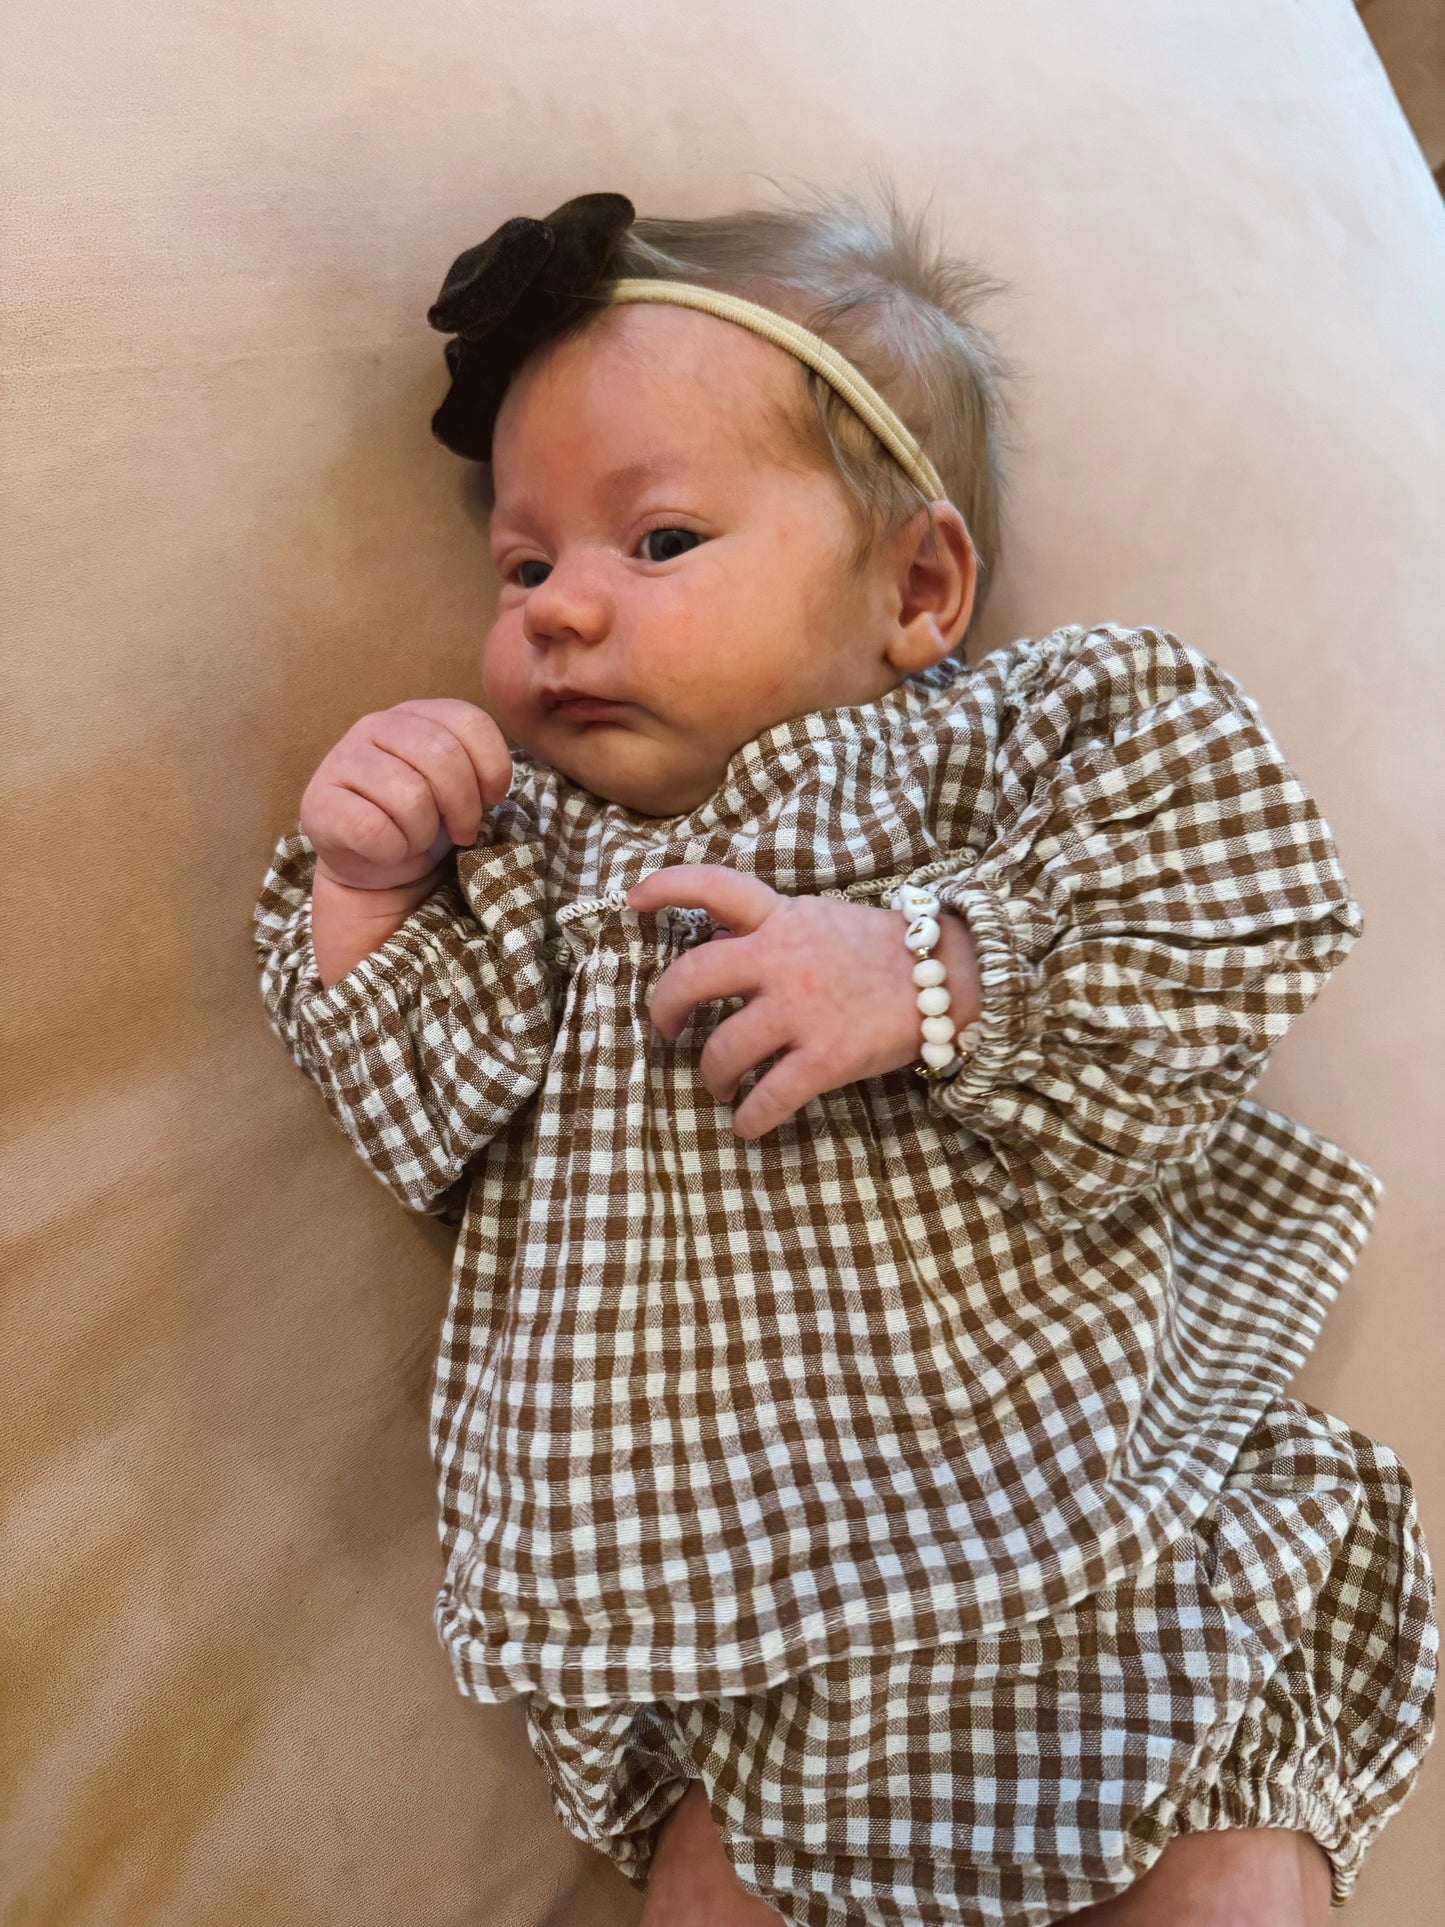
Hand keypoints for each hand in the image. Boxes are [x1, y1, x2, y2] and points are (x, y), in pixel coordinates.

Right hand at [300, 699, 512, 890]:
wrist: (374, 866)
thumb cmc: (421, 821)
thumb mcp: (457, 787)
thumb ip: (473, 767)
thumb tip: (492, 786)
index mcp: (415, 714)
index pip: (470, 721)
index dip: (492, 766)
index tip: (491, 798)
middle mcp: (375, 725)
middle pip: (443, 757)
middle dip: (464, 807)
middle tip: (461, 832)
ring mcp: (342, 760)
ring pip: (410, 796)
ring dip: (425, 833)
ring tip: (417, 839)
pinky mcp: (319, 802)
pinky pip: (374, 830)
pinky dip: (394, 851)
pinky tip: (389, 850)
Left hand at [626, 865, 980, 1139]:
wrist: (949, 976)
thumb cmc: (881, 951)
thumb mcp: (819, 921)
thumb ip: (769, 931)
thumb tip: (716, 946)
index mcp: (780, 918)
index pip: (713, 887)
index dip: (666, 887)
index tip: (633, 900)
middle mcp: (781, 959)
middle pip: (691, 978)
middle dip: (663, 1009)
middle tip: (666, 1030)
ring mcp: (801, 1010)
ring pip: (722, 1050)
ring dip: (709, 1075)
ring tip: (716, 1085)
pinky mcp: (825, 1058)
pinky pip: (767, 1098)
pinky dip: (748, 1119)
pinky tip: (746, 1124)